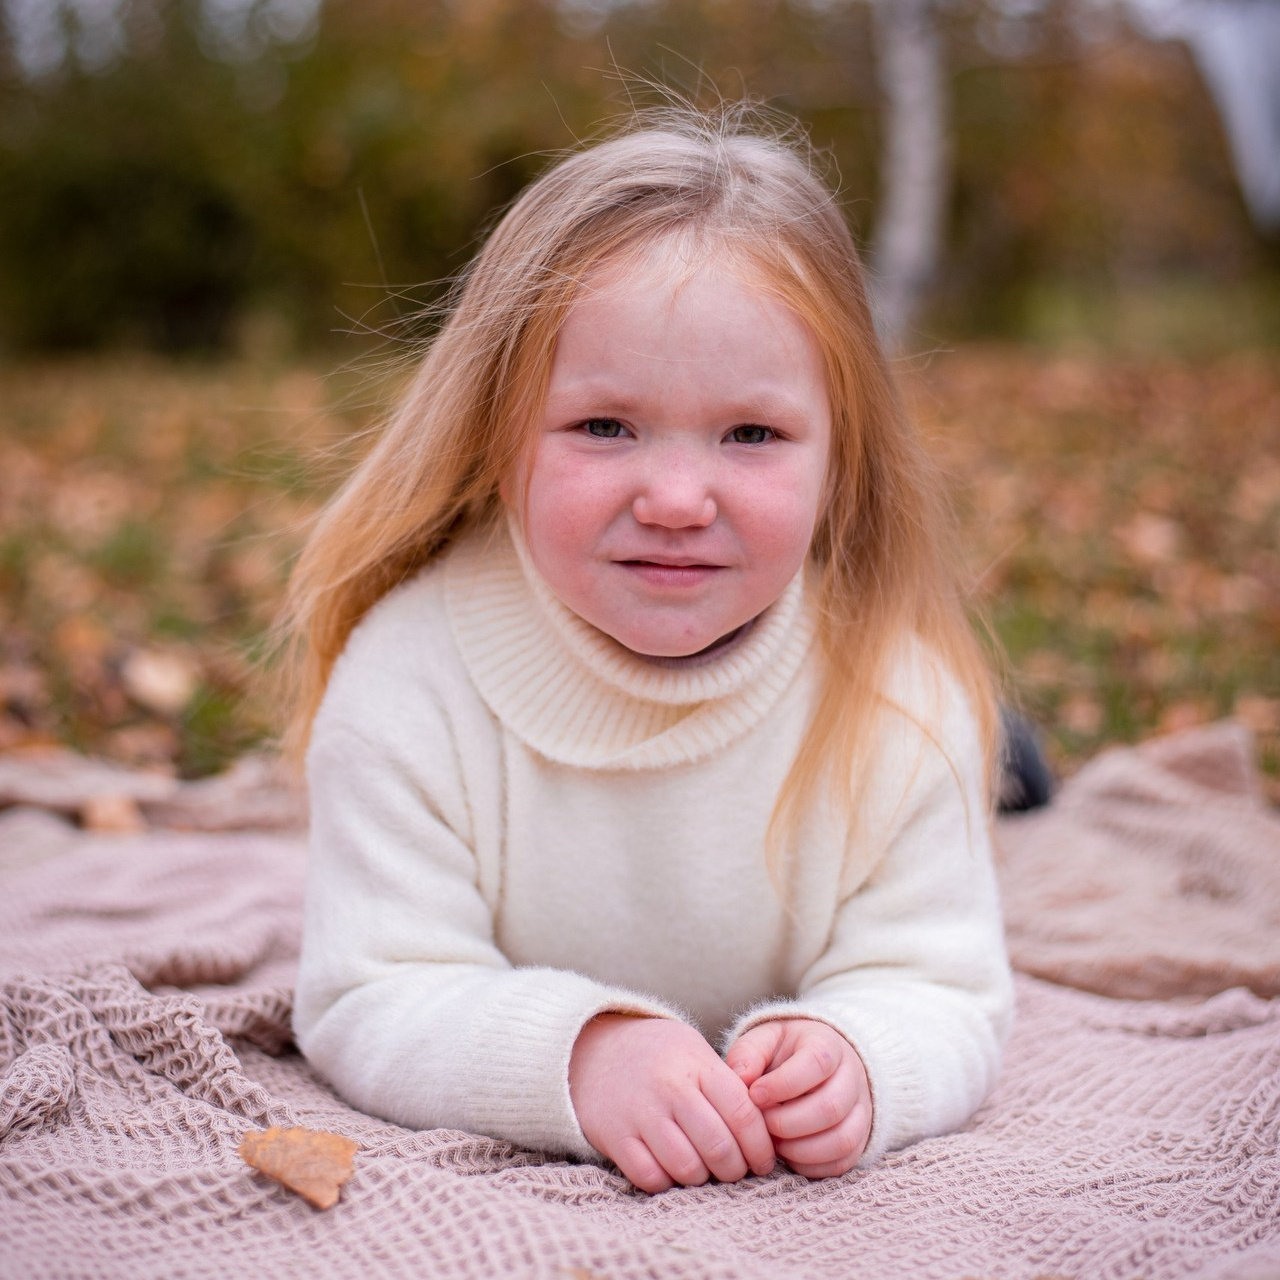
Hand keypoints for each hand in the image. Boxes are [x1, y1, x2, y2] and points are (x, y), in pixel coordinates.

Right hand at [569, 1014, 775, 1193]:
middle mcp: (670, 1088)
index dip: (760, 1147)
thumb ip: (728, 1085)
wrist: (593, 1050)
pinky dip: (668, 1182)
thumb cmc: (658, 1056)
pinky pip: (651, 1178)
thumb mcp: (695, 1053)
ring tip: (705, 1170)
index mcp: (697, 1065)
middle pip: (719, 1147)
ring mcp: (641, 1113)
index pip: (743, 1114)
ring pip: (687, 1168)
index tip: (763, 1162)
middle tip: (735, 1171)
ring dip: (703, 1179)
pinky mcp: (616, 1137)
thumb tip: (765, 1132)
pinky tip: (672, 1170)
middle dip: (735, 1170)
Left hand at [725, 1018, 871, 1178]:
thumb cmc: (785, 1053)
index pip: (817, 1063)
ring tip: (772, 1142)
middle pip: (830, 1107)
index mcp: (828, 1045)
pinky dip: (811, 1166)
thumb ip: (749, 1053)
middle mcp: (852, 1078)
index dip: (783, 1084)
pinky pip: (842, 1162)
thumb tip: (740, 1077)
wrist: (818, 1062)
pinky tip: (788, 1154)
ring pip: (842, 1139)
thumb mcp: (765, 1040)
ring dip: (800, 1149)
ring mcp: (860, 1110)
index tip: (754, 1094)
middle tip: (761, 1124)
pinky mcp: (859, 1139)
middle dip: (787, 1123)